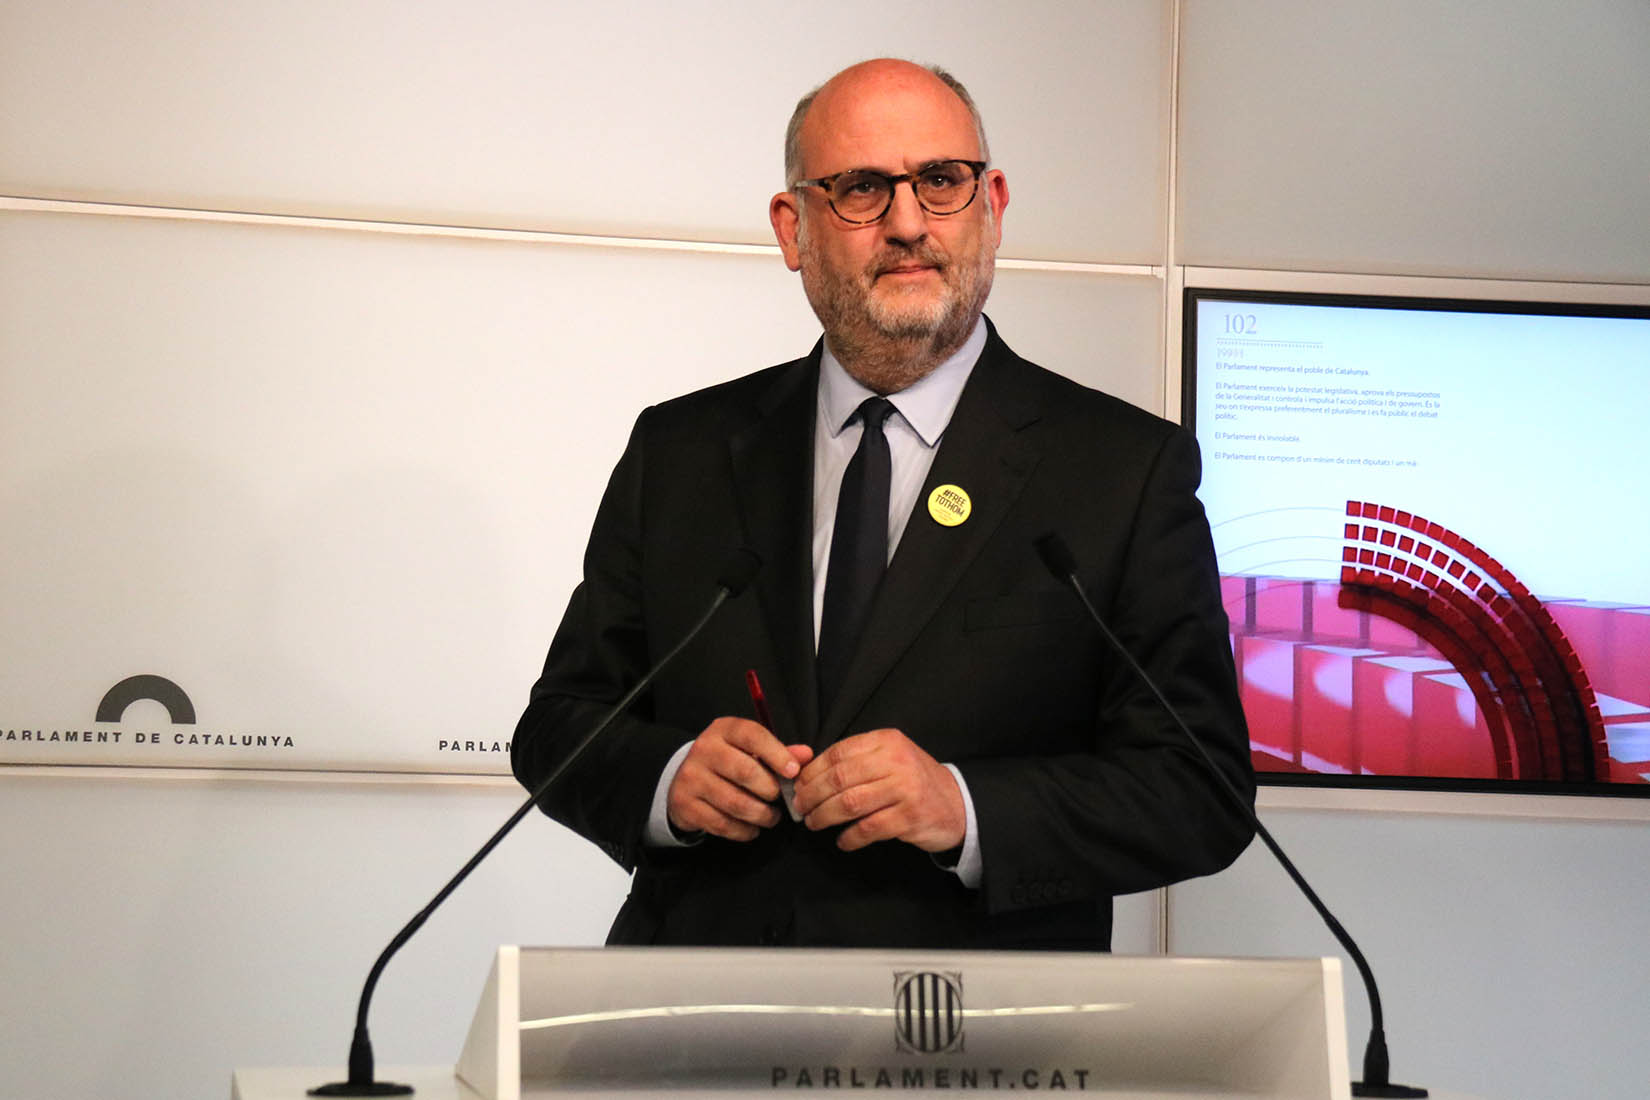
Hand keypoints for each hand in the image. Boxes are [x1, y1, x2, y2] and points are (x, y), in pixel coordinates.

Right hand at [667, 717, 812, 841]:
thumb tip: (806, 755)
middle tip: (779, 799)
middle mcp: (704, 750)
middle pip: (745, 772)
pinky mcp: (685, 805)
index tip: (793, 772)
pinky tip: (752, 828)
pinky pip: (722, 824)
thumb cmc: (727, 762)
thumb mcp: (749, 750)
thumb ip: (778, 752)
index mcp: (723, 730)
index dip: (777, 754)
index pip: (752, 736)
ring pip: (736, 803)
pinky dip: (744, 831)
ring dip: (761, 815)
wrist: (684, 781)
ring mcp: (691, 778)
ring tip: (771, 817)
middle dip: (770, 790)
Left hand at [792, 729, 964, 852]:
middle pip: (840, 778)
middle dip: (812, 795)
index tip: (798, 786)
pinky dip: (850, 837)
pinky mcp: (909, 817)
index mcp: (886, 741)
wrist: (958, 803)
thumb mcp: (890, 758)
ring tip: (814, 823)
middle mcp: (896, 761)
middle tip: (800, 808)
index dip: (812, 771)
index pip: (838, 752)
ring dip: (824, 816)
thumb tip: (808, 775)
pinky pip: (868, 829)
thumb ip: (856, 761)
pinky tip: (843, 841)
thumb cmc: (914, 781)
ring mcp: (904, 789)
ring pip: (850, 803)